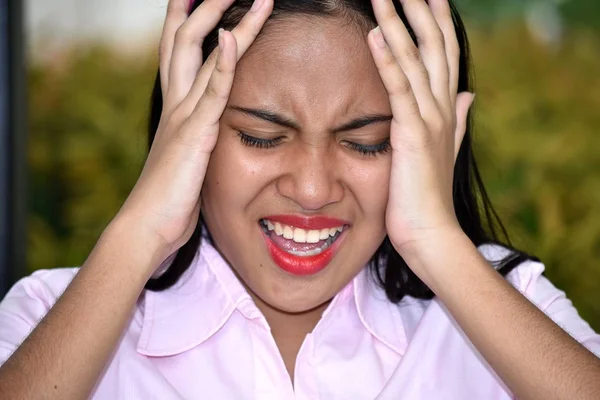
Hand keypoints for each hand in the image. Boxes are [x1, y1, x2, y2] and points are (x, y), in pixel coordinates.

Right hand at [115, 0, 272, 263]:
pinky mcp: (194, 135)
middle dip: (206, 4)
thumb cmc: (169, 198)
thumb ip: (197, 137)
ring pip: (203, 54)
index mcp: (174, 107)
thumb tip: (210, 131)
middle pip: (185, 38)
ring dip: (227, 18)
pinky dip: (225, 63)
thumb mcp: (187, 158)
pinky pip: (212, 92)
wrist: (148, 227)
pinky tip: (234, 36)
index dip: (187, 17)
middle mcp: (175, 102)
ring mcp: (183, 115)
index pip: (177, 49)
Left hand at [367, 0, 474, 256]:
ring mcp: (428, 118)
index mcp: (445, 108)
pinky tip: (376, 34)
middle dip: (421, 9)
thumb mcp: (443, 149)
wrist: (431, 233)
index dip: (438, 21)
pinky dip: (389, 60)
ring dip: (399, 22)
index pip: (444, 53)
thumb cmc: (428, 195)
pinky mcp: (411, 134)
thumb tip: (467, 95)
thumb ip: (455, 119)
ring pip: (416, 59)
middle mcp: (441, 106)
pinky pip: (398, 90)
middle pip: (434, 44)